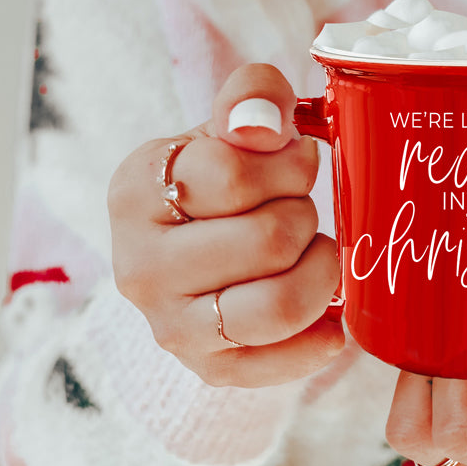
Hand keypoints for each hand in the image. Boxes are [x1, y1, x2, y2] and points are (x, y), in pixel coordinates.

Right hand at [109, 64, 342, 386]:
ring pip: (277, 306)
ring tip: (317, 252)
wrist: (198, 245)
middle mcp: (139, 266)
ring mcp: (170, 325)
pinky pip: (282, 362)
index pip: (232, 172)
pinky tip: (330, 312)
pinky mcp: (207, 368)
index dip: (288, 163)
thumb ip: (251, 97)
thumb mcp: (231, 124)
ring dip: (321, 271)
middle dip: (306, 215)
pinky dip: (322, 337)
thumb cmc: (223, 179)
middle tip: (302, 209)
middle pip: (267, 239)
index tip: (294, 162)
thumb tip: (261, 126)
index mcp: (136, 191)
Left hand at [385, 297, 466, 465]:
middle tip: (455, 322)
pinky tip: (466, 345)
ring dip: (424, 375)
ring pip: (417, 430)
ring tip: (463, 330)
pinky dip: (433, 380)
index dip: (451, 379)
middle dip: (425, 375)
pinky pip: (432, 418)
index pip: (464, 435)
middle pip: (424, 439)